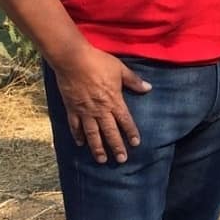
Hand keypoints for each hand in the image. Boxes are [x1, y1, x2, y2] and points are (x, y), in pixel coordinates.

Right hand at [53, 44, 151, 163]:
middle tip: (122, 160)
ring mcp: (85, 111)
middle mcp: (100, 109)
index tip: (136, 144)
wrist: (73, 59)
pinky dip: (78, 136)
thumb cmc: (98, 62)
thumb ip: (134, 81)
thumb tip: (148, 88)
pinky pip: (75, 126)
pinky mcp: (71, 108)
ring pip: (92, 134)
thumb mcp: (120, 69)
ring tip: (102, 160)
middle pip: (110, 132)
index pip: (125, 120)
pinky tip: (81, 144)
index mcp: (113, 100)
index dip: (131, 132)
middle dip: (116, 146)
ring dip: (97, 148)